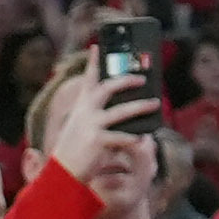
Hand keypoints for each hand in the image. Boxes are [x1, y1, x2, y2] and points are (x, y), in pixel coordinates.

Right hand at [37, 62, 150, 182]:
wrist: (62, 173)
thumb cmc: (77, 148)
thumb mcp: (83, 127)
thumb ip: (100, 114)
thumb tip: (128, 105)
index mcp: (82, 107)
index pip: (88, 80)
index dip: (93, 62)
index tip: (97, 46)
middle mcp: (85, 113)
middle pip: (107, 89)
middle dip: (126, 80)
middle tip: (142, 78)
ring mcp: (91, 126)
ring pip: (121, 111)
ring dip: (141, 106)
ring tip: (155, 103)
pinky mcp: (97, 141)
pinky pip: (123, 136)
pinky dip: (135, 137)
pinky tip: (144, 137)